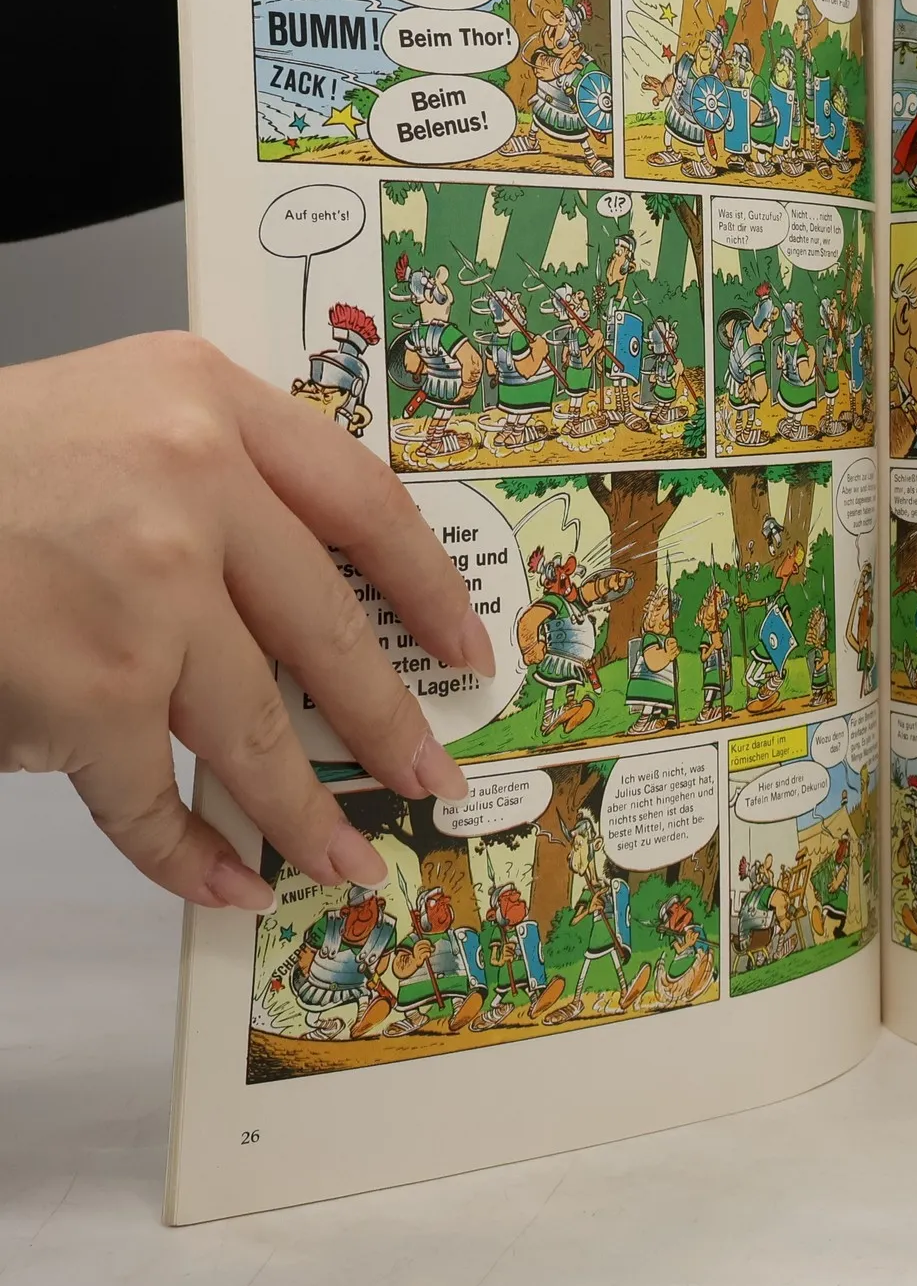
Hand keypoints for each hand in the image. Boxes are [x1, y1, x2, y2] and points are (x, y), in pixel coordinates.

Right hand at [0, 334, 487, 909]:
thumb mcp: (116, 410)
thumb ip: (221, 476)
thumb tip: (318, 603)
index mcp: (208, 402)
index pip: (366, 503)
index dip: (426, 589)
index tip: (462, 648)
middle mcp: (191, 489)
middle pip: (326, 631)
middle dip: (385, 722)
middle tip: (429, 778)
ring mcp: (143, 595)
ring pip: (252, 730)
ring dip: (304, 812)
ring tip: (345, 859)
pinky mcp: (85, 689)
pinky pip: (149, 795)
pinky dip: (187, 855)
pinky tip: (226, 883)